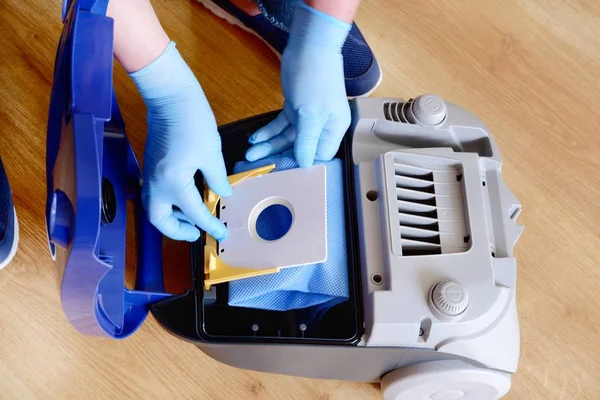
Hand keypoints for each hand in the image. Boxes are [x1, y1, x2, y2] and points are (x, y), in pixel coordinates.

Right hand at [131, 42, 230, 241]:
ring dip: (171, 218)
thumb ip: (217, 179)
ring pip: (155, 207)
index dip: (210, 225)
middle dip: (176, 231)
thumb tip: (224, 194)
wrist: (170, 96)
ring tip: (192, 219)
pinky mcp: (151, 165)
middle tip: (196, 233)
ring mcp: (151, 174)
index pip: (194, 213)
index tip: (222, 233)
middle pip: (159, 219)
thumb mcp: (211, 153)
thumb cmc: (192, 121)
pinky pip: (156, 194)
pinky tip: (186, 199)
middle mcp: (157, 183)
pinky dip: (169, 203)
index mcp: (174, 183)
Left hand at [245, 2, 351, 166]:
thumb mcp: (311, 115)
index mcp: (333, 130)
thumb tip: (304, 164)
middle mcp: (322, 126)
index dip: (302, 164)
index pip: (319, 156)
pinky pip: (280, 125)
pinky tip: (255, 138)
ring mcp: (308, 117)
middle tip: (257, 164)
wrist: (309, 47)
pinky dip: (268, 131)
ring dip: (268, 144)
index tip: (283, 171)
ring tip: (250, 153)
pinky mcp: (295, 108)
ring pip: (286, 137)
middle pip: (299, 148)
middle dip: (277, 155)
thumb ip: (306, 141)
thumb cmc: (317, 79)